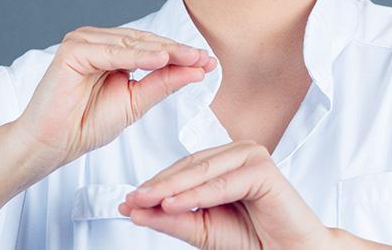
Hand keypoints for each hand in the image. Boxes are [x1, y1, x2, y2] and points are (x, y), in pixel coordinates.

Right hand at [12, 26, 217, 171]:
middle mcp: (98, 40)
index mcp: (113, 50)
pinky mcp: (73, 49)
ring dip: (163, 51)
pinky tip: (160, 60)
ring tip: (190, 57)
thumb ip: (162, 83)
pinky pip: (111, 52)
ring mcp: (84, 40)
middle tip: (205, 58)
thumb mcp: (135, 102)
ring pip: (132, 44)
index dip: (182, 54)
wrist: (53, 145)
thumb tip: (197, 70)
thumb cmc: (87, 124)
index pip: (153, 48)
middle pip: (146, 42)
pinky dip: (137, 56)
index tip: (209, 62)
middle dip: (178, 51)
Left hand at [118, 140, 333, 249]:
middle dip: (158, 185)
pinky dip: (198, 194)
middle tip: (131, 200)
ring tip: (146, 201)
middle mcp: (238, 152)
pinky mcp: (263, 169)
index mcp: (225, 160)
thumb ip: (173, 218)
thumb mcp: (204, 230)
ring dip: (173, 188)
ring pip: (203, 172)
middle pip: (190, 166)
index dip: (155, 184)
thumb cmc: (252, 239)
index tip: (127, 201)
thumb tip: (136, 210)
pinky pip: (224, 183)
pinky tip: (174, 203)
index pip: (183, 168)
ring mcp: (252, 156)